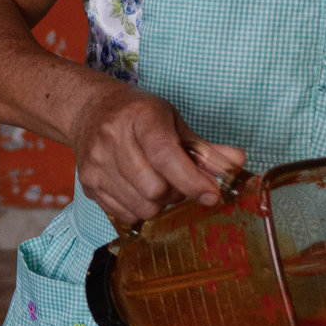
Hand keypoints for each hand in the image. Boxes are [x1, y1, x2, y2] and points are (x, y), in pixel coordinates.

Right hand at [67, 81, 245, 227]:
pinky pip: (125, 214)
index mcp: (140, 117)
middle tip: (176, 181)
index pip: (165, 155)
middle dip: (175, 193)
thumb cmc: (138, 116)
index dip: (191, 180)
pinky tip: (138, 190)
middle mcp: (112, 137)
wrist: (90, 110)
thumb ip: (205, 148)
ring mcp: (96, 162)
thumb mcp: (172, 122)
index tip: (211, 194)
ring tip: (157, 184)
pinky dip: (140, 210)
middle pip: (154, 188)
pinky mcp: (87, 182)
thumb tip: (237, 162)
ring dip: (159, 204)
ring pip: (141, 207)